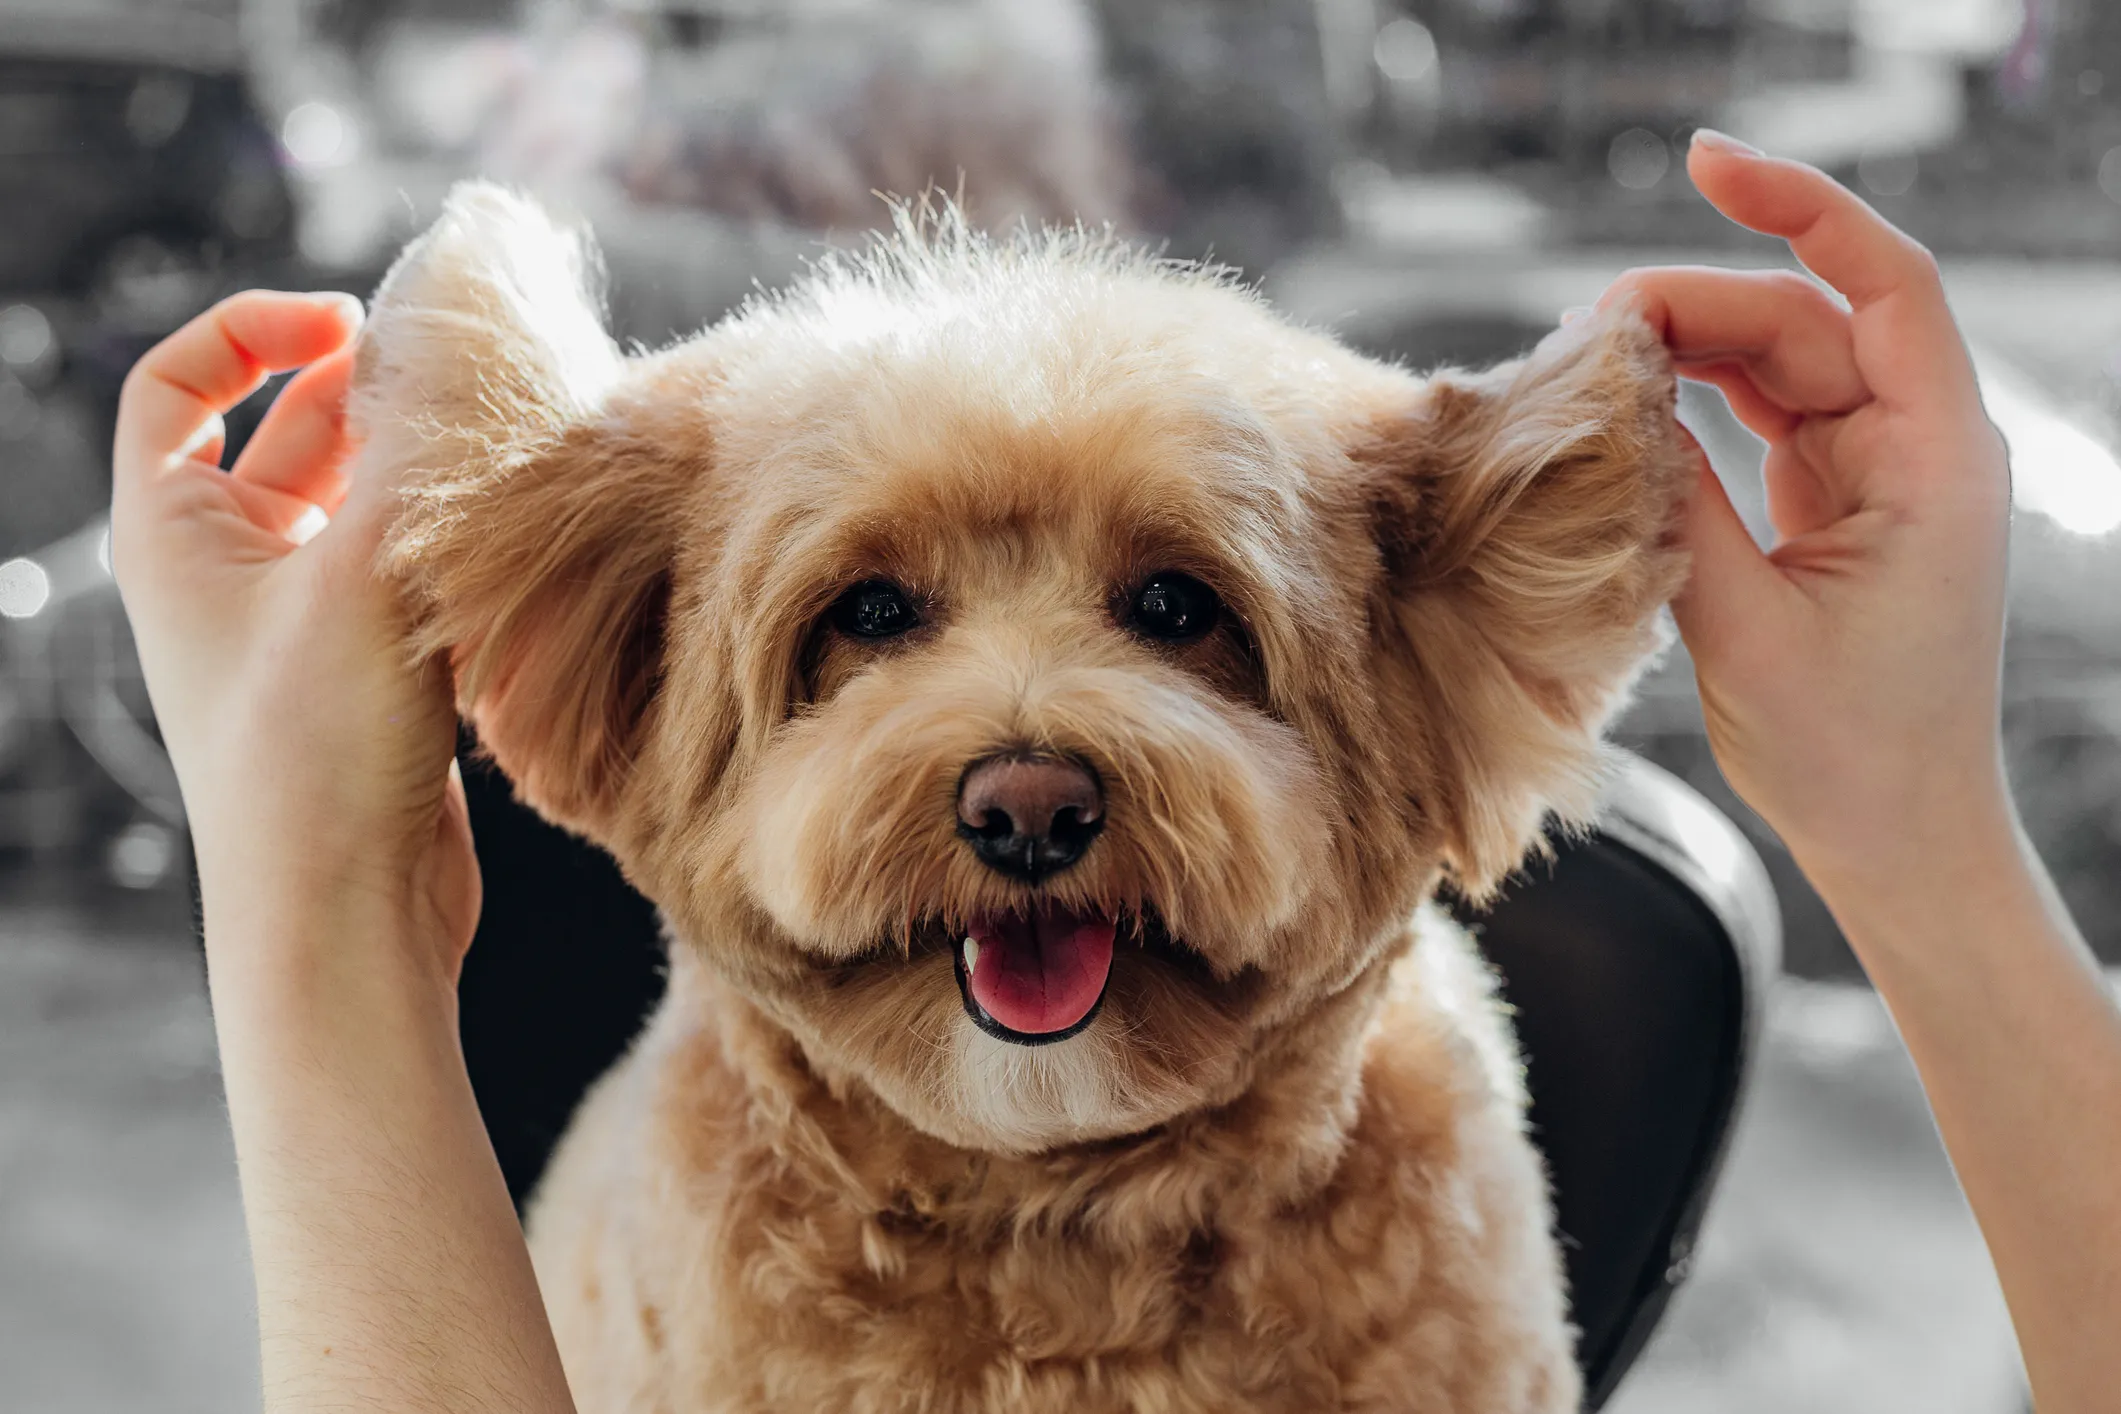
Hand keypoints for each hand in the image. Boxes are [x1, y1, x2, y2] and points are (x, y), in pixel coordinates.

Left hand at [112, 290, 478, 984]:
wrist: (344, 918)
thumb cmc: (318, 753)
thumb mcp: (361, 573)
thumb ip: (409, 446)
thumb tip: (449, 326)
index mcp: (175, 535)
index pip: (177, 384)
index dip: (253, 330)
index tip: (349, 321)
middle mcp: (229, 574)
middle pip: (292, 434)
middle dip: (375, 397)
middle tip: (463, 384)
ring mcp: (302, 626)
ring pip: (366, 505)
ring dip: (428, 475)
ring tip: (502, 459)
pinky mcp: (371, 674)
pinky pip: (410, 572)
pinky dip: (455, 544)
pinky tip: (515, 546)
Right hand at [1603, 132, 2014, 902]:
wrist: (1896, 837)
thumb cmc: (1850, 753)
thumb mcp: (1746, 628)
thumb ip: (1682, 504)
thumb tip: (1620, 400)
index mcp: (1938, 461)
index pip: (1884, 284)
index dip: (1800, 207)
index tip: (1702, 166)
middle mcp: (1918, 448)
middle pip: (1807, 318)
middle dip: (1697, 301)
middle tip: (1583, 330)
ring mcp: (1877, 474)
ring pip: (1778, 362)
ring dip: (1687, 348)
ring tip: (1591, 362)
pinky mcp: (1833, 506)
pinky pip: (1762, 417)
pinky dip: (1695, 401)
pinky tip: (1630, 403)